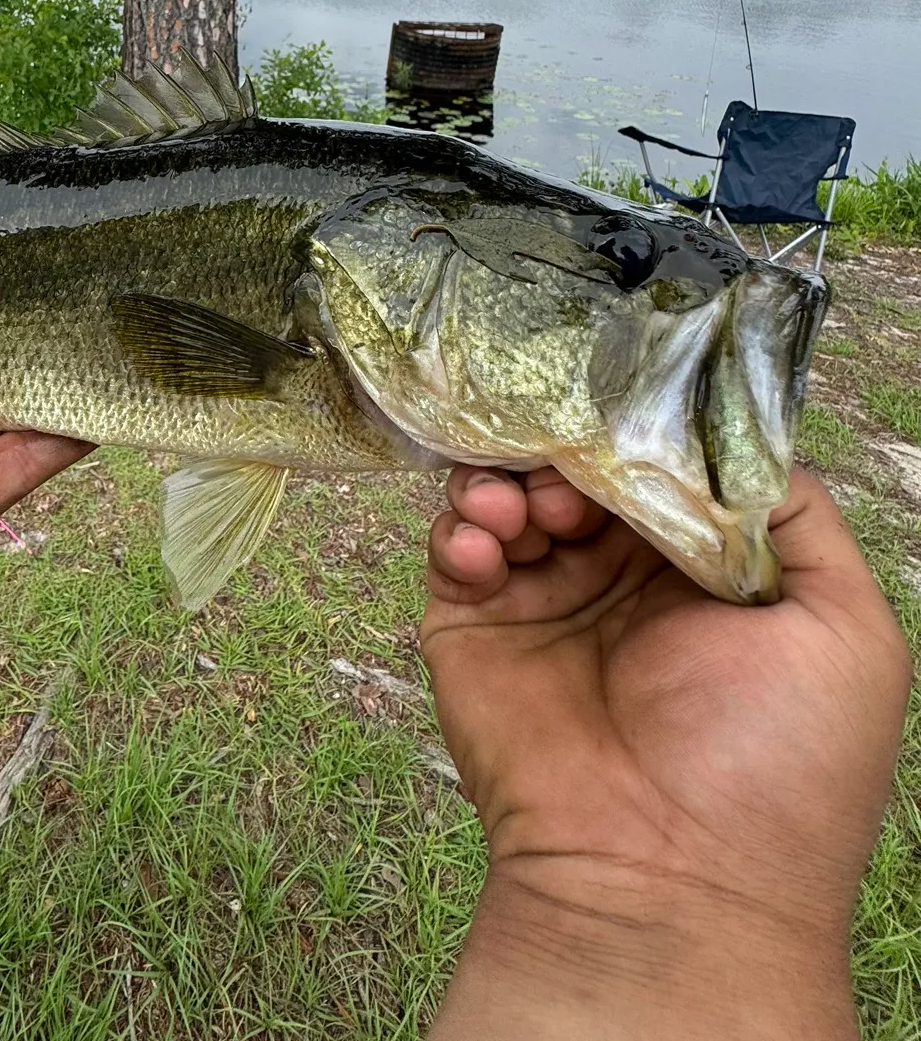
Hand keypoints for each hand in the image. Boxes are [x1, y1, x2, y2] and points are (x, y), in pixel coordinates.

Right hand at [421, 464, 910, 1038]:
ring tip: (521, 509)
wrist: (669, 881)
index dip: (638, 436)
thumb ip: (798, 518)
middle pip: (577, 470)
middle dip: (566, 453)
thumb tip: (730, 438)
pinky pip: (453, 550)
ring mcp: (542, 601)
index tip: (620, 418)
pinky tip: (485, 547)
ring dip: (507, 480)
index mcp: (700, 572)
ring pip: (510, 495)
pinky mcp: (473, 628)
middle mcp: (619, 577)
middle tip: (565, 473)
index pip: (657, 469)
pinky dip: (459, 529)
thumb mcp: (845, 633)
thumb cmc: (775, 763)